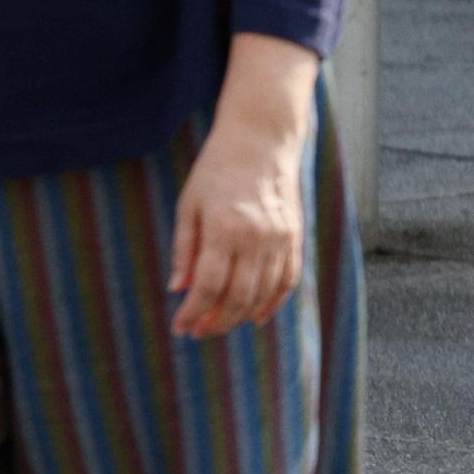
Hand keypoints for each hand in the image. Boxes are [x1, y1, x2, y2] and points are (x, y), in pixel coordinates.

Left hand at [167, 108, 307, 338]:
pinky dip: (273, 303)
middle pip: (238, 296)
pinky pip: (288, 280)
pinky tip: (256, 316)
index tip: (180, 328)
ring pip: (264, 293)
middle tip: (198, 332)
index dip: (193, 312)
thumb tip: (177, 289)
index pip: (208, 285)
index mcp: (224, 229)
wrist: (261, 141)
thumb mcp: (188, 204)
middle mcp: (257, 238)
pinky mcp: (296, 237)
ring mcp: (281, 239)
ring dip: (241, 316)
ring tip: (219, 326)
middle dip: (216, 321)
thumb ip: (184, 248)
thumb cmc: (216, 170)